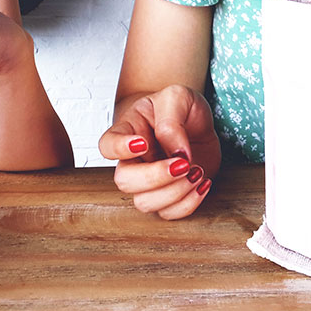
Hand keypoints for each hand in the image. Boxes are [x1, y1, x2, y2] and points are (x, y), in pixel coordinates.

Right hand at [98, 85, 220, 219]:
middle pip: (124, 181)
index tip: (143, 143)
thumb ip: (172, 120)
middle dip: (155, 177)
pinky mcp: (170, 195)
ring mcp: (149, 182)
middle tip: (182, 163)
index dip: (119, 149)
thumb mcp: (178, 97)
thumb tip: (177, 153)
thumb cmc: (179, 108)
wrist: (195, 122)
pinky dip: (189, 203)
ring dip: (175, 192)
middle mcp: (133, 160)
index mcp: (127, 132)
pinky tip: (203, 181)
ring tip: (196, 171)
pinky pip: (169, 213)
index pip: (107, 146)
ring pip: (145, 203)